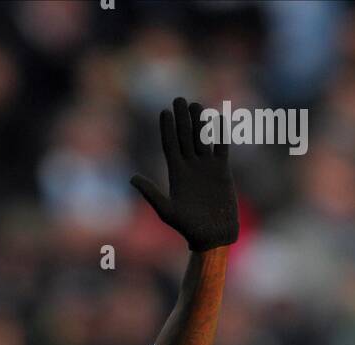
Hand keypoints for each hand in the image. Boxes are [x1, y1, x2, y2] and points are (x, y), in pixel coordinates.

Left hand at [130, 97, 238, 251]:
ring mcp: (206, 168)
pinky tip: (218, 118)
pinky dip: (220, 134)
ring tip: (194, 105)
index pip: (170, 146)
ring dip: (199, 122)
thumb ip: (151, 193)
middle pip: (185, 138)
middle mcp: (190, 168)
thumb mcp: (167, 211)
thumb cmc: (188, 227)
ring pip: (202, 139)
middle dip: (181, 119)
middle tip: (178, 99)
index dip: (167, 129)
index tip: (164, 112)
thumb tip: (132, 178)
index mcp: (176, 174)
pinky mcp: (222, 171)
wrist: (212, 236)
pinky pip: (221, 147)